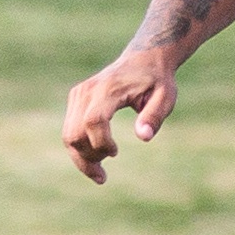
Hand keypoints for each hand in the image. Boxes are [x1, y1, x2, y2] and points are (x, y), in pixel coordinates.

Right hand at [63, 51, 179, 183]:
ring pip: (68, 135)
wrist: (144, 58)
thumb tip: (144, 137)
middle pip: (74, 133)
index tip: (116, 153)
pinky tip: (96, 158)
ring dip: (81, 158)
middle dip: (87, 159)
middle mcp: (88, 90)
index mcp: (109, 89)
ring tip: (100, 174)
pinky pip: (70, 129)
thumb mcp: (166, 97)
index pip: (94, 121)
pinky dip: (79, 148)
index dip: (101, 143)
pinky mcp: (76, 98)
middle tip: (103, 176)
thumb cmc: (157, 80)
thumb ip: (155, 116)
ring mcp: (79, 94)